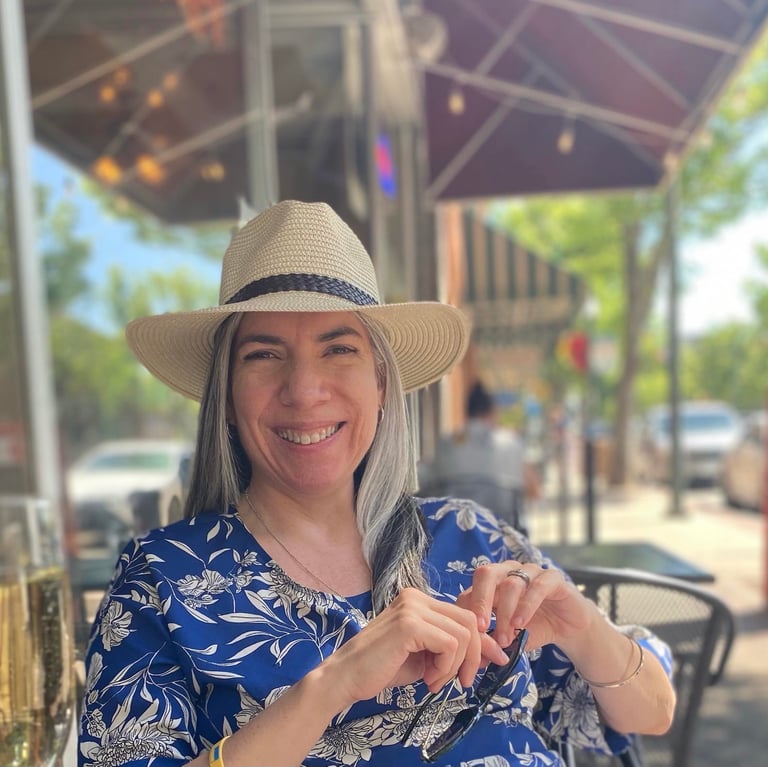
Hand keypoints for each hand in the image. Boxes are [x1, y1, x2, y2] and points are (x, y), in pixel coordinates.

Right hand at [321, 588, 508, 705]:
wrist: (346, 677)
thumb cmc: (383, 668)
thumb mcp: (427, 657)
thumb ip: (453, 650)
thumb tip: (492, 651)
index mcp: (419, 600)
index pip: (464, 615)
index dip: (482, 641)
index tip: (493, 662)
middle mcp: (416, 597)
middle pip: (469, 621)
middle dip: (473, 656)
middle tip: (460, 682)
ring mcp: (412, 607)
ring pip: (463, 634)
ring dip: (455, 666)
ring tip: (435, 681)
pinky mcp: (409, 623)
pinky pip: (449, 645)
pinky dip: (446, 667)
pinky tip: (428, 679)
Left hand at [455, 561, 593, 649]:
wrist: (570, 627)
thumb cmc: (535, 628)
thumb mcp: (510, 638)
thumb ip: (492, 644)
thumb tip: (472, 662)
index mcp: (492, 582)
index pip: (472, 589)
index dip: (467, 611)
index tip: (469, 636)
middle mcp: (508, 571)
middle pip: (486, 574)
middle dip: (480, 601)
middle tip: (481, 628)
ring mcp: (530, 571)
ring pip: (511, 583)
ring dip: (505, 613)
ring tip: (505, 638)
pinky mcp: (552, 578)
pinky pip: (537, 587)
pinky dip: (526, 606)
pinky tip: (521, 624)